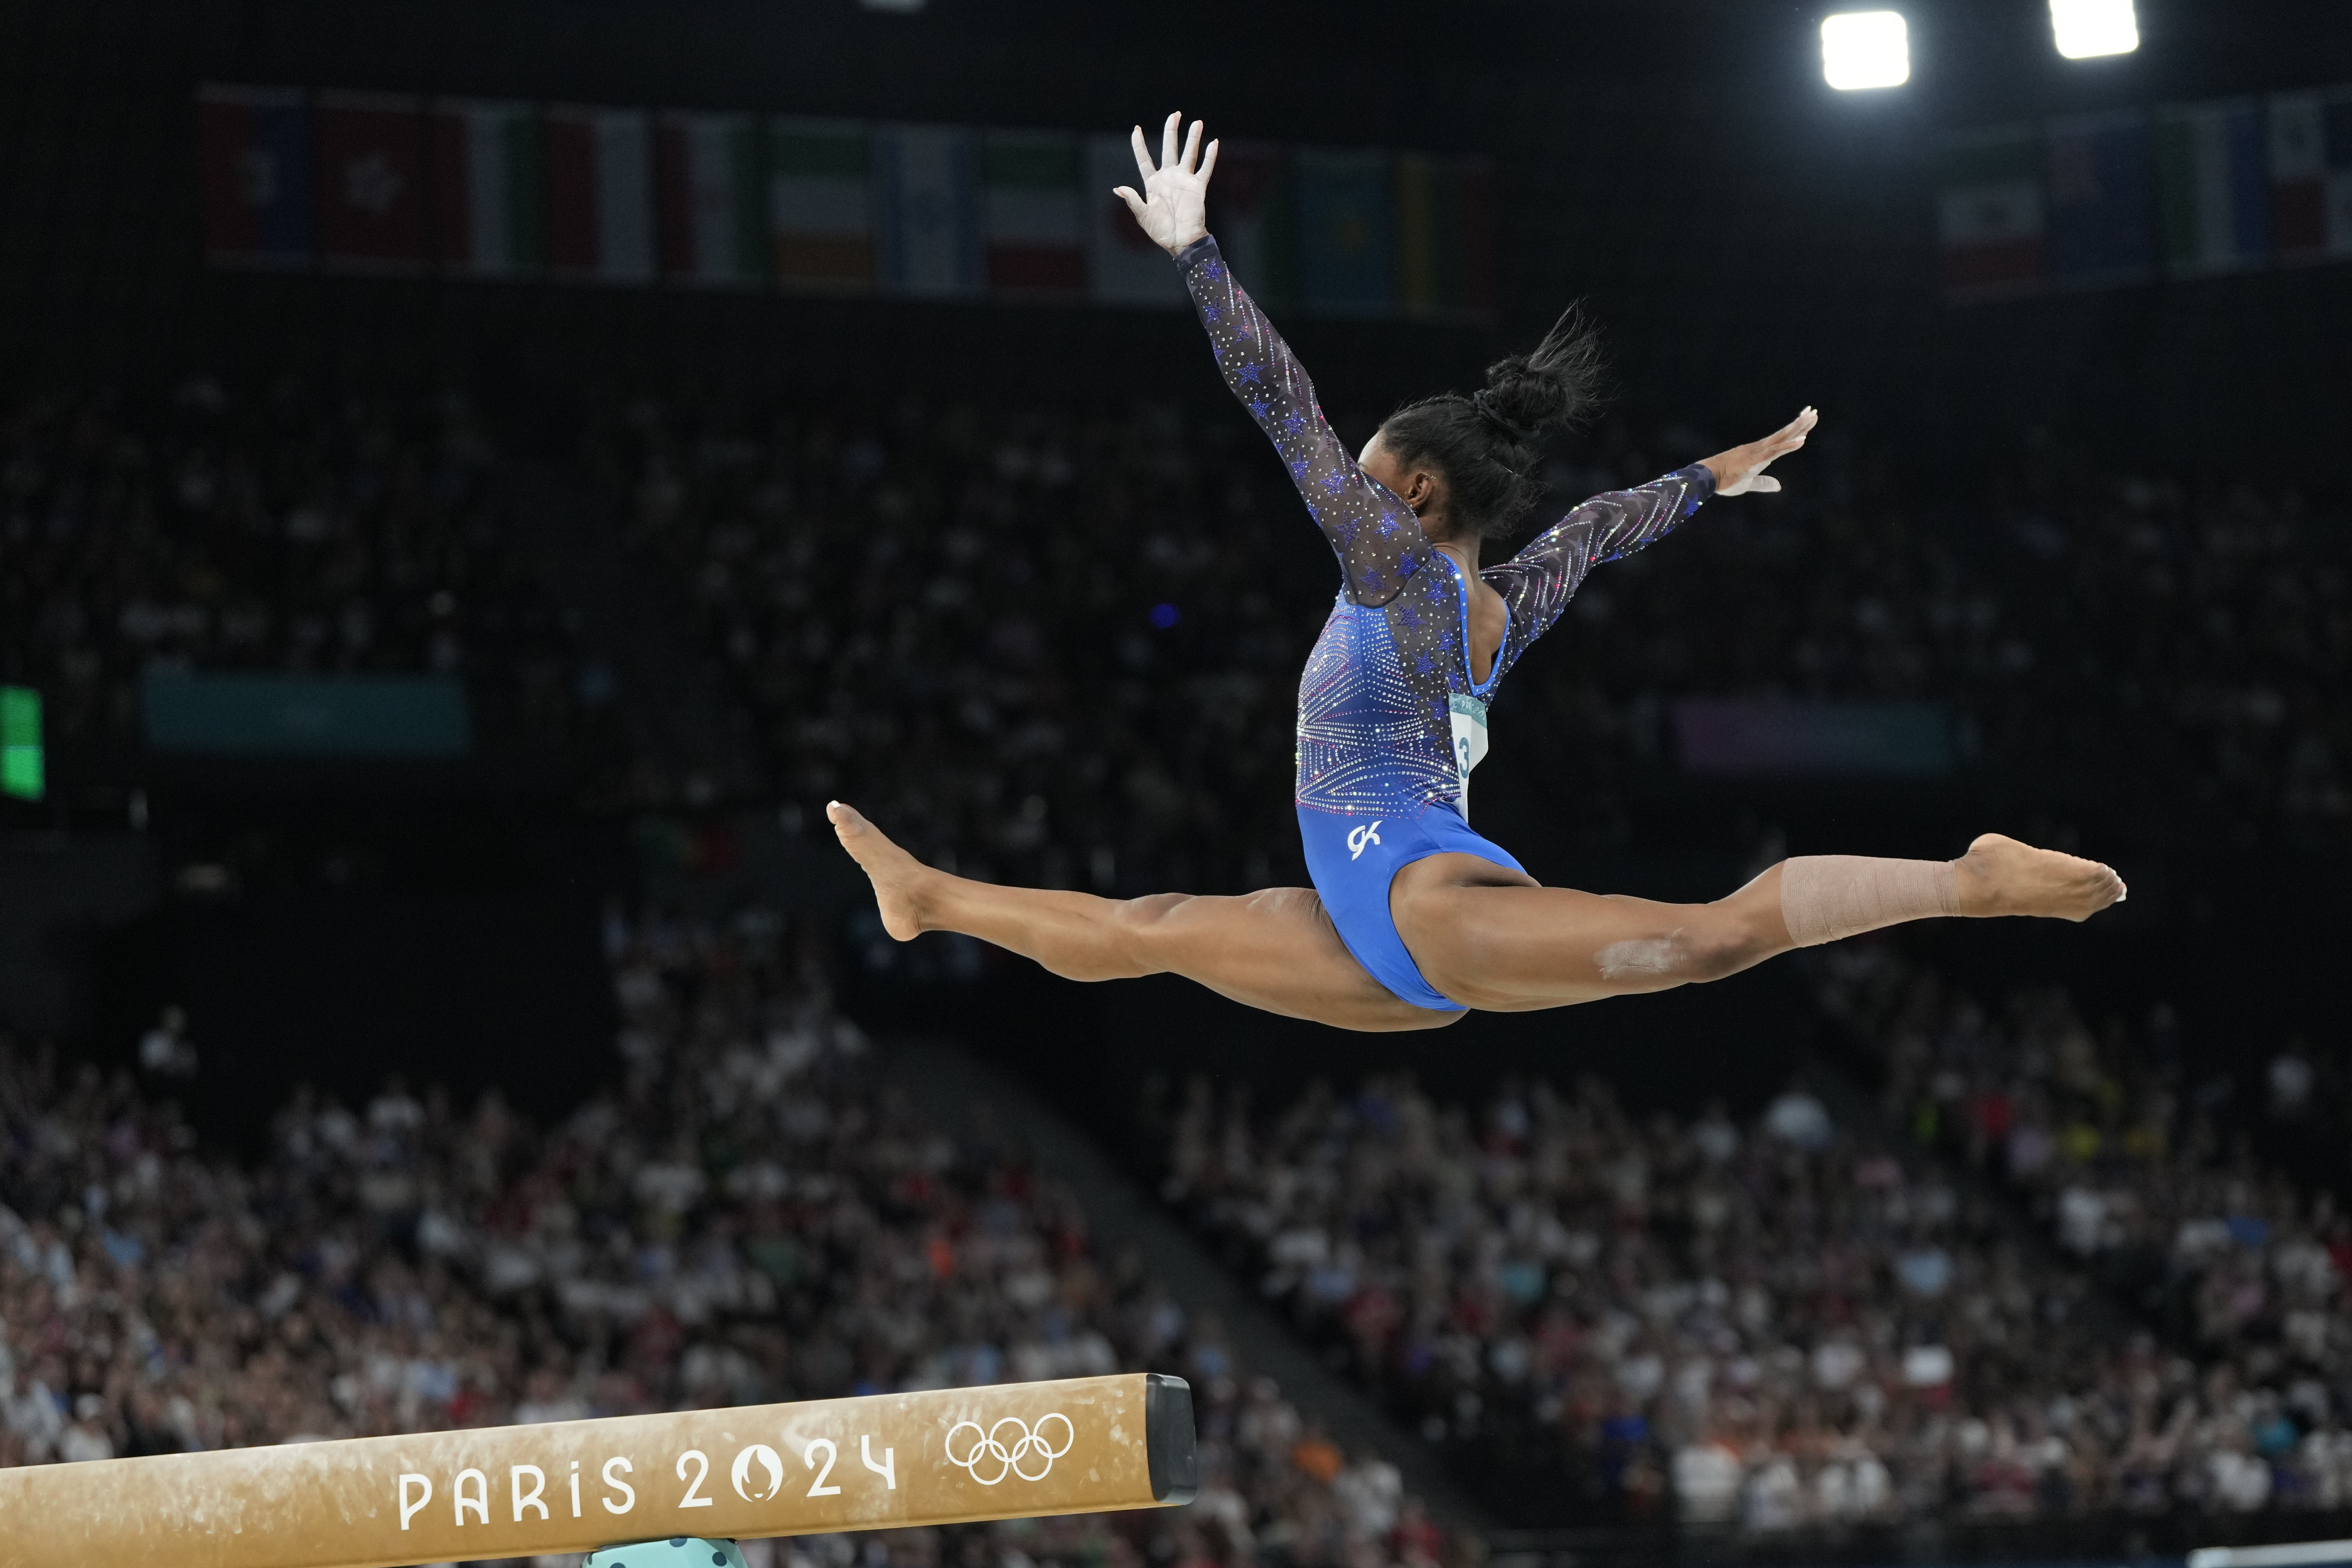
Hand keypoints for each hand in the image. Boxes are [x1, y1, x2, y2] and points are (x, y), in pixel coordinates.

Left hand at [1113, 112, 1218, 256]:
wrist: (1181, 242)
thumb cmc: (1161, 232)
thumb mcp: (1143, 216)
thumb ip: (1132, 200)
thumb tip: (1118, 189)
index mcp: (1153, 183)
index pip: (1145, 159)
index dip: (1139, 145)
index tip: (1135, 129)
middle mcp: (1169, 177)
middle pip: (1169, 148)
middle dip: (1171, 131)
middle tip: (1175, 114)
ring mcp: (1184, 180)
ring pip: (1189, 154)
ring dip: (1192, 138)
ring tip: (1196, 122)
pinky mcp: (1198, 187)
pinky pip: (1205, 169)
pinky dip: (1210, 157)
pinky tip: (1213, 143)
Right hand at [1700, 407, 1816, 495]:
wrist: (1707, 478)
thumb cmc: (1724, 480)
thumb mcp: (1748, 484)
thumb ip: (1764, 484)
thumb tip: (1779, 486)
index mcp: (1759, 453)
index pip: (1780, 439)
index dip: (1794, 430)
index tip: (1805, 419)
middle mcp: (1760, 448)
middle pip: (1784, 434)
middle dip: (1800, 423)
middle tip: (1813, 411)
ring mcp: (1758, 452)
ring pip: (1782, 438)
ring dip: (1799, 428)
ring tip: (1812, 417)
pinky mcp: (1756, 460)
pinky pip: (1776, 451)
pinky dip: (1789, 446)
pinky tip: (1802, 440)